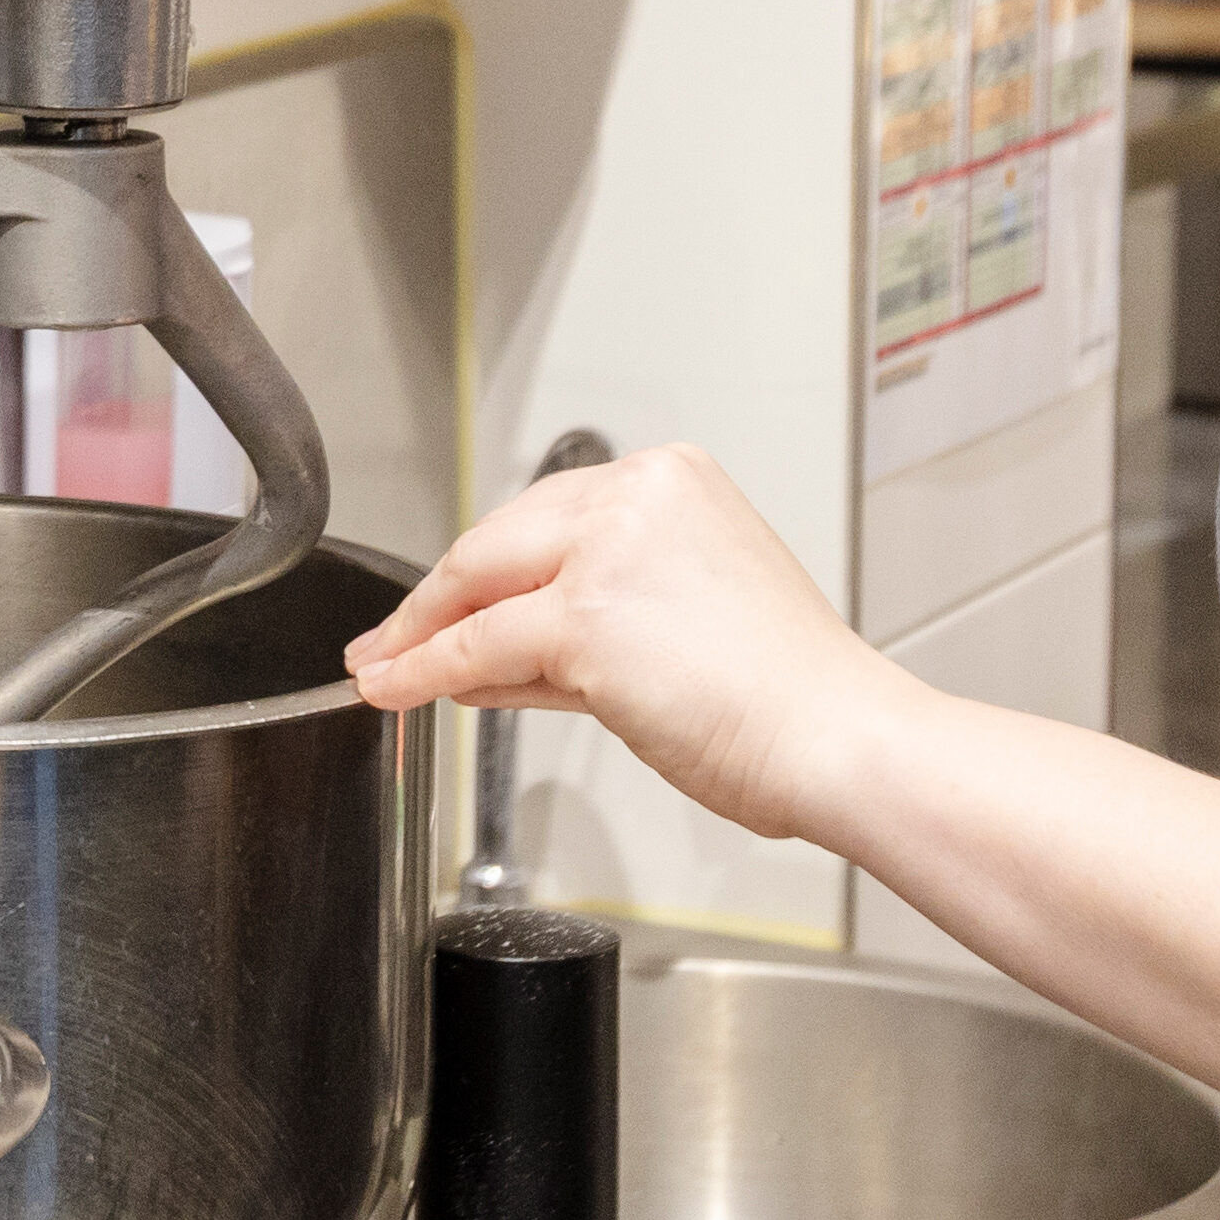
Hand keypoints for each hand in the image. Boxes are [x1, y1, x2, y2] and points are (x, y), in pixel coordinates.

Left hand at [339, 445, 904, 840]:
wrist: (838, 738)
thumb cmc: (788, 698)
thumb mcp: (683, 625)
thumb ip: (585, 624)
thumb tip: (492, 652)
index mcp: (674, 481)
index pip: (546, 521)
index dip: (485, 572)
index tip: (445, 604)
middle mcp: (640, 494)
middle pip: (500, 541)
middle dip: (437, 600)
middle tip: (390, 639)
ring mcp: (609, 549)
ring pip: (479, 588)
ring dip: (418, 636)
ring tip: (382, 668)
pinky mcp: (585, 616)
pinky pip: (477, 646)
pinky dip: (425, 670)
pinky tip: (396, 689)